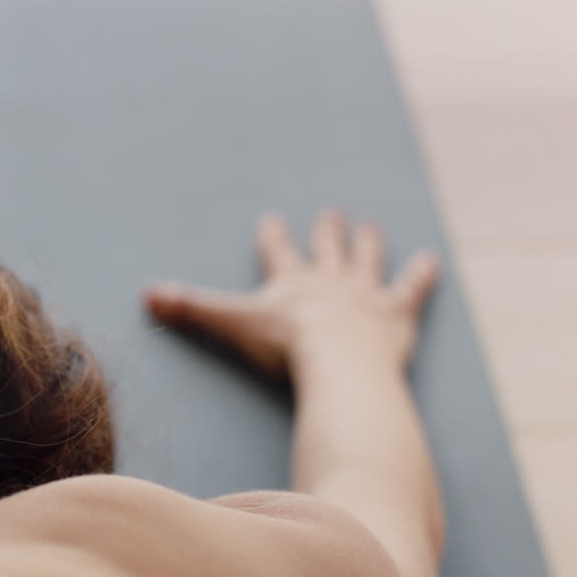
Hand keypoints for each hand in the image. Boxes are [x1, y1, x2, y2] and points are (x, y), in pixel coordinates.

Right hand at [143, 210, 438, 383]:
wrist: (340, 362)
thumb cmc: (285, 346)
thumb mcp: (231, 325)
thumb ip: (191, 310)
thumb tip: (146, 294)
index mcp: (290, 282)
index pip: (278, 252)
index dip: (273, 236)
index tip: (272, 218)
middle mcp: (329, 281)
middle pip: (327, 250)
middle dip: (327, 232)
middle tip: (331, 213)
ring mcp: (365, 296)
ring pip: (367, 263)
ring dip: (367, 246)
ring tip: (371, 227)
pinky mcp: (396, 317)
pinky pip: (410, 290)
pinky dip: (420, 276)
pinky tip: (431, 261)